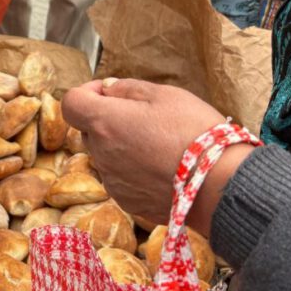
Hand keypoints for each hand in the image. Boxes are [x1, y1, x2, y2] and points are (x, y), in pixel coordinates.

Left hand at [62, 80, 228, 226]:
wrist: (219, 184)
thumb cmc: (194, 133)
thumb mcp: (164, 95)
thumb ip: (128, 89)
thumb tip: (108, 90)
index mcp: (105, 123)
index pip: (71, 103)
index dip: (87, 93)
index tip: (109, 92)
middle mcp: (101, 154)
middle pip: (90, 130)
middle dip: (108, 120)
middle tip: (143, 118)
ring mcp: (112, 181)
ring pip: (106, 155)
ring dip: (121, 146)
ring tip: (157, 145)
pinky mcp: (127, 202)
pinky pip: (120, 179)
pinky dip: (133, 170)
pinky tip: (161, 168)